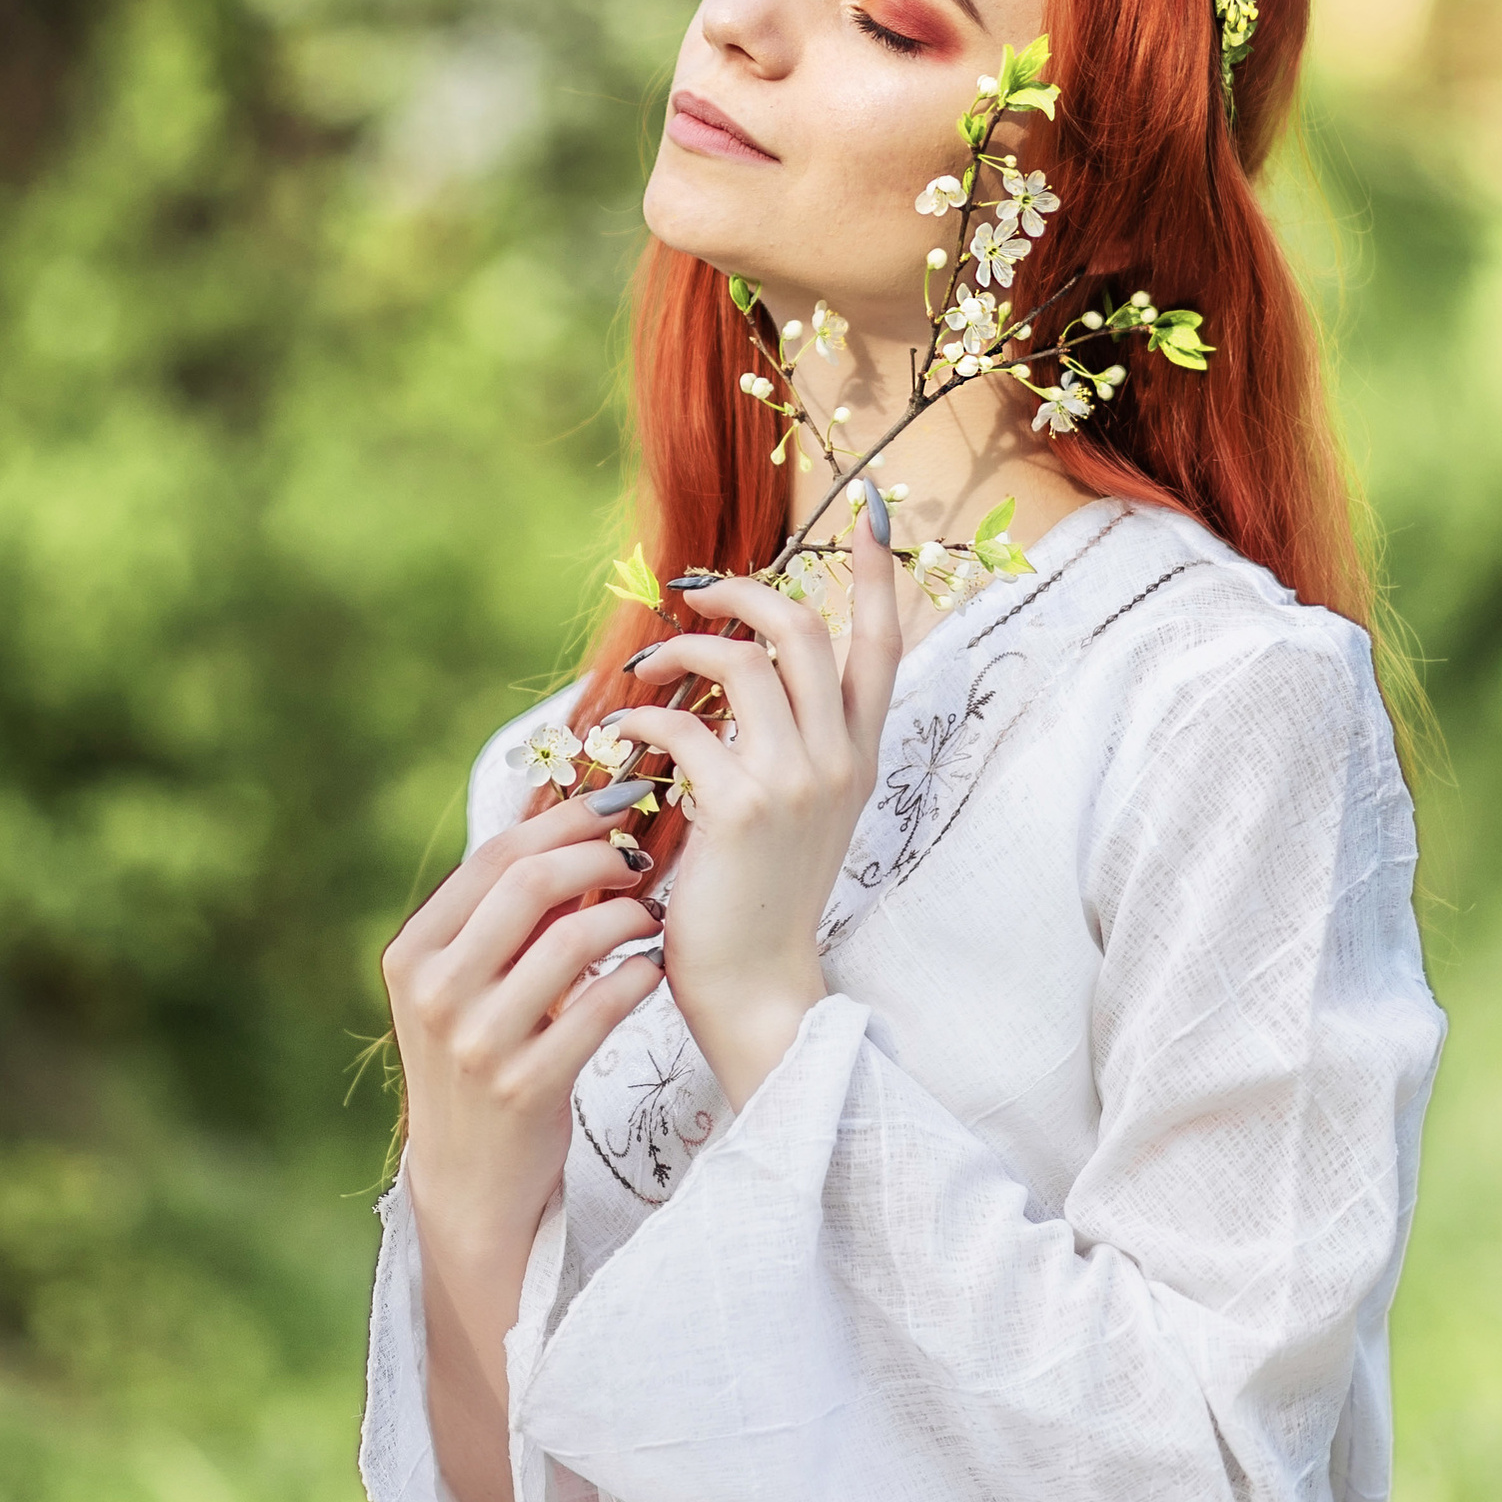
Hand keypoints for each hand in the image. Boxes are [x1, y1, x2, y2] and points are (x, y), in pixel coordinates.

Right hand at [384, 800, 666, 1291]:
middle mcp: (434, 993)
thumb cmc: (479, 1062)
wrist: (469, 1181)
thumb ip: (497, 920)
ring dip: (626, 916)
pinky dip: (636, 977)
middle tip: (641, 860)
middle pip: (529, 883)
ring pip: (570, 940)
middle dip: (599, 858)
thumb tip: (573, 827)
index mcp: (411, 954)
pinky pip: (600, 1008)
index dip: (563, 820)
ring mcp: (477, 1042)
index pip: (492, 857)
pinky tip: (650, 970)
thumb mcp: (460, 988)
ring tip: (650, 915)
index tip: (617, 805)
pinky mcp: (526, 1086)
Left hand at [599, 507, 901, 1109]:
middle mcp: (838, 759)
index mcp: (859, 756)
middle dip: (741, 592)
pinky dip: (641, 719)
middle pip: (805, 628)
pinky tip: (616, 738)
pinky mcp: (741, 807)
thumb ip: (786, 744)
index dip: (876, 571)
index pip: (885, 643)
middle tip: (692, 591)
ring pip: (744, 660)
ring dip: (682, 649)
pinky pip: (685, 723)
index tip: (868, 510)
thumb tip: (739, 672)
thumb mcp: (798, 815)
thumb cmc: (761, 905)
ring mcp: (796, 781)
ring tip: (643, 675)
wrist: (759, 992)